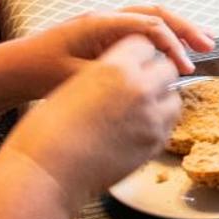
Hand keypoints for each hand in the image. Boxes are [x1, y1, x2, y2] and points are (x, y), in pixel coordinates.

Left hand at [0, 6, 214, 95]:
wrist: (8, 69)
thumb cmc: (36, 73)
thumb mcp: (74, 78)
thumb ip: (110, 74)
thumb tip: (145, 80)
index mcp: (100, 23)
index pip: (149, 25)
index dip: (172, 46)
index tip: (185, 69)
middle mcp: (105, 18)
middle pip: (155, 13)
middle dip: (185, 28)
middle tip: (209, 45)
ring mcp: (103, 24)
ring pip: (149, 18)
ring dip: (176, 30)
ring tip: (201, 44)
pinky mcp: (101, 35)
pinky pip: (138, 29)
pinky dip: (160, 37)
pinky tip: (171, 52)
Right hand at [2, 34, 182, 213]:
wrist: (45, 174)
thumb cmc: (46, 132)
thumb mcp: (73, 86)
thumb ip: (103, 76)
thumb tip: (119, 76)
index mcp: (115, 68)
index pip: (144, 43)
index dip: (138, 53)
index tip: (132, 60)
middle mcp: (140, 88)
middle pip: (166, 68)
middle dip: (155, 73)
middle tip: (138, 84)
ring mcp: (151, 118)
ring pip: (173, 97)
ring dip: (161, 98)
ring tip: (139, 108)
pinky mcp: (154, 144)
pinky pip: (168, 124)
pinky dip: (158, 122)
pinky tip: (137, 128)